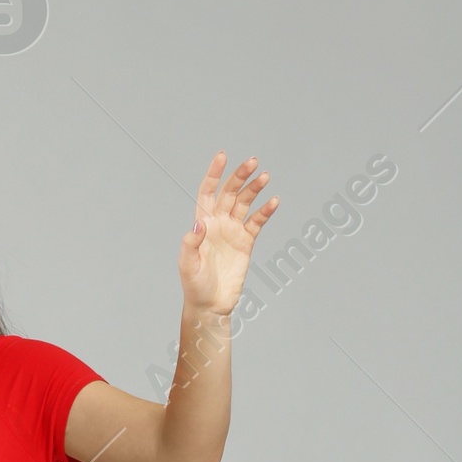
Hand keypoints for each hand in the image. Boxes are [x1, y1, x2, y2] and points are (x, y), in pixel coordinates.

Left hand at [179, 152, 278, 316]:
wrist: (211, 305)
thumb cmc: (194, 286)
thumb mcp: (187, 265)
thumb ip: (191, 243)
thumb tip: (200, 223)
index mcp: (202, 224)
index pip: (208, 192)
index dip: (214, 174)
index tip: (222, 156)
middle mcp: (218, 223)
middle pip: (230, 192)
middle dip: (240, 176)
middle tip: (252, 162)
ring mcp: (233, 231)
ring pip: (245, 203)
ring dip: (254, 189)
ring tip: (264, 177)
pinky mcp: (246, 242)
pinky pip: (257, 222)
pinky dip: (265, 211)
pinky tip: (273, 201)